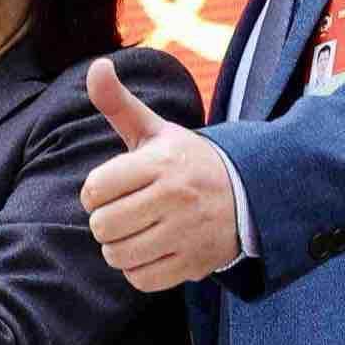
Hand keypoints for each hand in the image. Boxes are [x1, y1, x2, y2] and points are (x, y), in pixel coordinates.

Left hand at [79, 59, 240, 291]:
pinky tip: (154, 249)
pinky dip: (139, 269)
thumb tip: (96, 65)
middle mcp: (177, 196)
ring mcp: (188, 232)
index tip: (114, 187)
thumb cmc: (187, 162)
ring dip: (119, 247)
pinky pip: (140, 279)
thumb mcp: (156, 131)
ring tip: (139, 230)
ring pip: (117, 255)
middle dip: (106, 221)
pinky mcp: (195, 263)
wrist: (251, 193)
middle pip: (102, 226)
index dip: (96, 192)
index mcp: (162, 161)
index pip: (94, 189)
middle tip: (127, 211)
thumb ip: (119, 104)